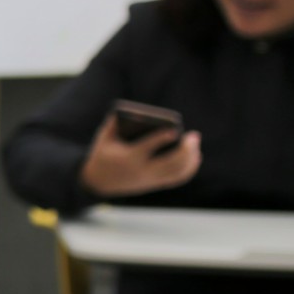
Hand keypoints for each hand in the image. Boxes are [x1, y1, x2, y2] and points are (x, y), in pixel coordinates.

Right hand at [78, 113, 200, 198]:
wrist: (99, 182)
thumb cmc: (103, 154)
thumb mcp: (104, 138)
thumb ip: (114, 122)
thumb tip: (131, 109)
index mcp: (128, 158)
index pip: (148, 147)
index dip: (161, 139)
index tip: (174, 131)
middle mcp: (142, 170)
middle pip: (170, 162)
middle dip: (185, 149)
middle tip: (194, 135)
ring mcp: (150, 179)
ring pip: (177, 171)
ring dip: (190, 158)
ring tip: (195, 143)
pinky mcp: (155, 183)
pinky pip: (177, 178)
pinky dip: (189, 168)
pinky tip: (195, 157)